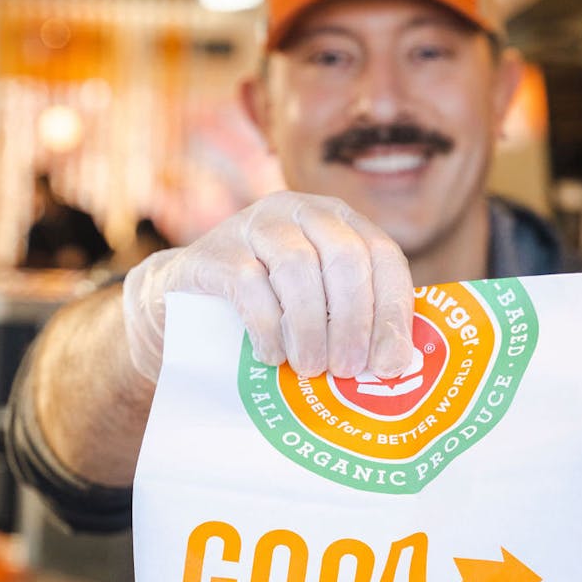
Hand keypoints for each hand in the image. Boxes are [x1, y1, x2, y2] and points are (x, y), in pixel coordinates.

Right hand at [122, 193, 413, 382]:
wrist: (183, 305)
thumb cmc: (268, 310)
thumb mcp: (319, 308)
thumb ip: (356, 323)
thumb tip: (397, 366)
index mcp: (339, 222)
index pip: (382, 256)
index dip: (391, 311)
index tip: (389, 364)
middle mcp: (301, 211)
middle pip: (345, 258)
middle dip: (353, 321)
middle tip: (348, 370)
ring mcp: (254, 225)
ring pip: (298, 268)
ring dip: (311, 328)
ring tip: (311, 369)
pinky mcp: (214, 251)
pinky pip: (249, 284)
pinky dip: (268, 327)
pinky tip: (272, 357)